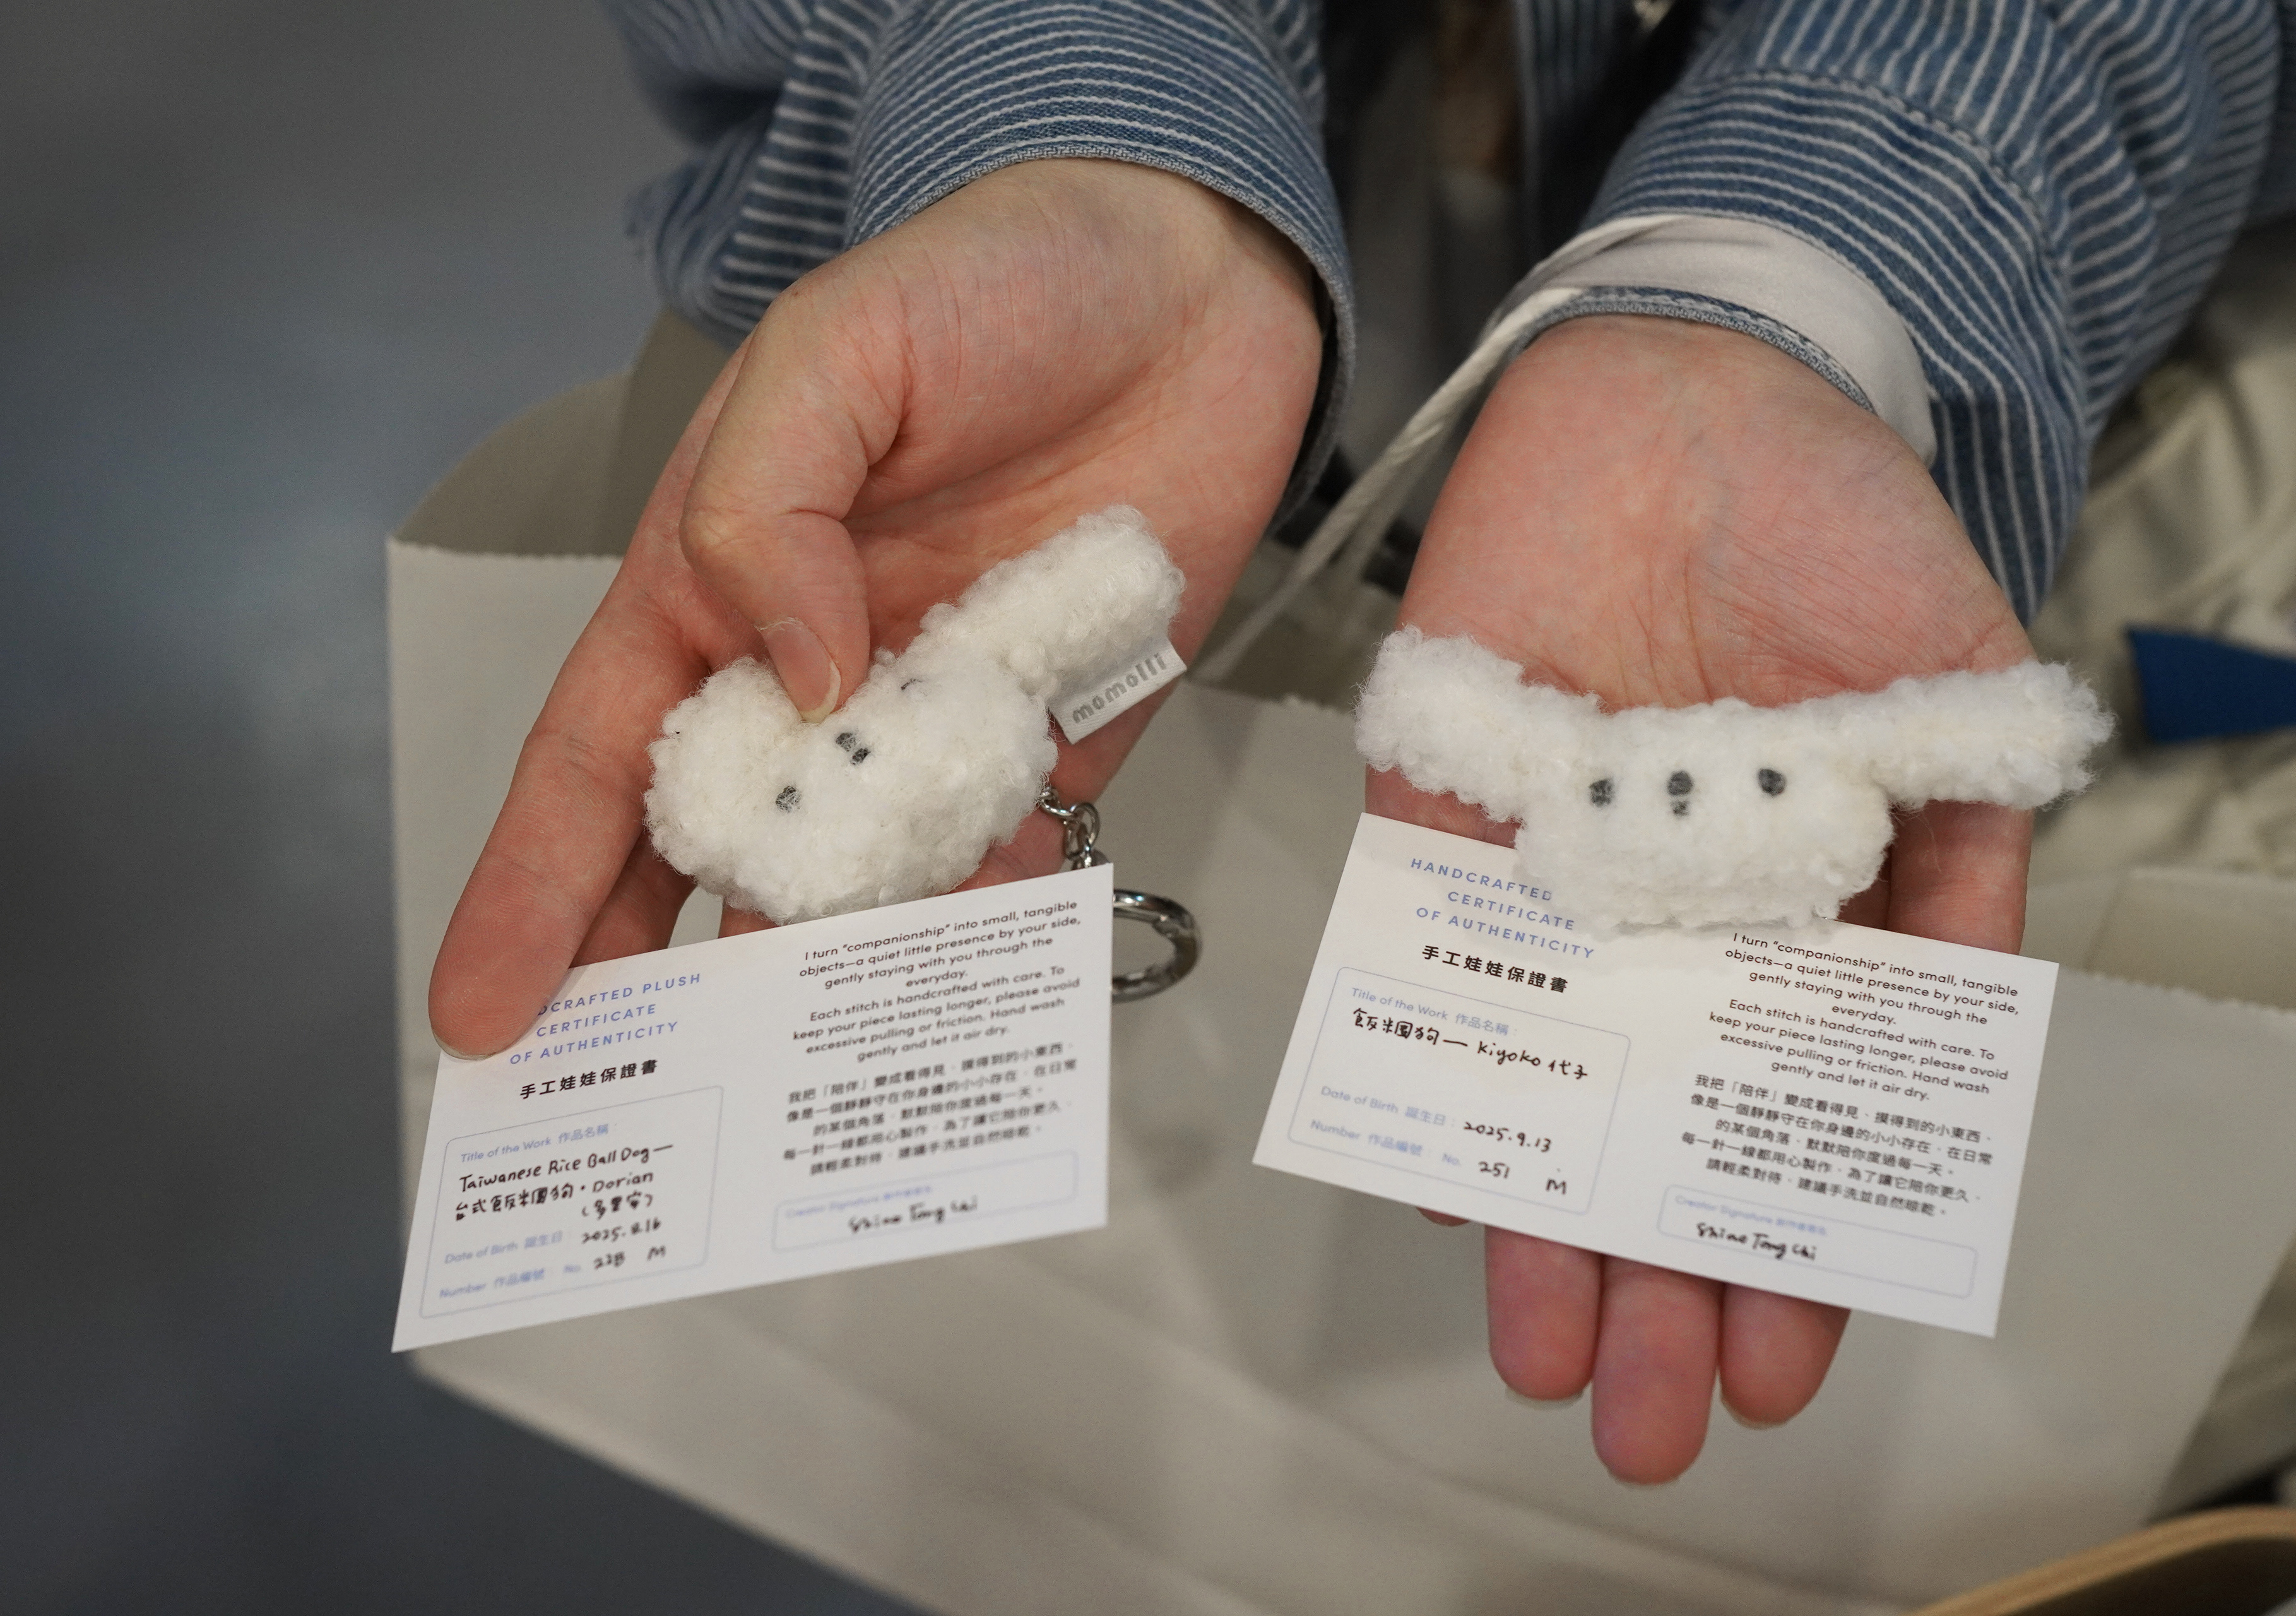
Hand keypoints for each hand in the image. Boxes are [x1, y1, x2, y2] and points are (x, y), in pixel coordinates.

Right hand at [431, 158, 1320, 1056]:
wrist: (1192, 275)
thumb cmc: (993, 281)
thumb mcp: (836, 352)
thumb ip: (770, 506)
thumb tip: (798, 672)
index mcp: (720, 588)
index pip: (599, 760)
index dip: (537, 886)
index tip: (487, 1010)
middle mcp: (820, 674)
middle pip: (715, 856)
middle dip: (660, 980)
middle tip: (624, 1112)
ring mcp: (941, 717)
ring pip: (859, 882)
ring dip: (823, 986)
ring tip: (787, 1107)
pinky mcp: (1063, 734)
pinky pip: (1012, 859)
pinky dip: (980, 937)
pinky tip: (952, 1015)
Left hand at [1377, 314, 2033, 1482]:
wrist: (1696, 382)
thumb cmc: (1840, 527)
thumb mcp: (1948, 685)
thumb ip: (1948, 852)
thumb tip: (1948, 1026)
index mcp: (1788, 918)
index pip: (1777, 1118)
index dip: (1786, 1240)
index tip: (1786, 1354)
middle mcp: (1659, 922)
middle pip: (1644, 1132)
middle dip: (1647, 1274)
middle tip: (1645, 1416)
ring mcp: (1545, 873)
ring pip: (1530, 1078)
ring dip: (1533, 1213)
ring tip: (1538, 1345)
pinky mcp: (1439, 801)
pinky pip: (1415, 950)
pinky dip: (1421, 1049)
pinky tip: (1437, 1161)